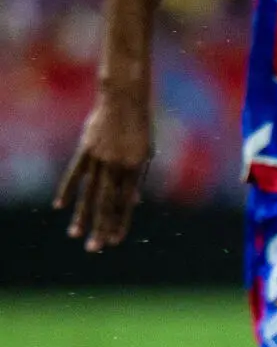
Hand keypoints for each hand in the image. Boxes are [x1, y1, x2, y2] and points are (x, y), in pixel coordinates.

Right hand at [54, 89, 152, 252]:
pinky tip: (60, 206)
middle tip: (95, 248)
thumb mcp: (146, 153)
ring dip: (82, 214)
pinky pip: (75, 173)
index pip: (126, 203)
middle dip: (101, 227)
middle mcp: (117, 165)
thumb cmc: (140, 128)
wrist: (125, 98)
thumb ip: (137, 179)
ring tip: (76, 235)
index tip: (115, 242)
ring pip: (89, 191)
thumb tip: (134, 203)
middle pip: (107, 202)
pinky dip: (67, 189)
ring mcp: (99, 157)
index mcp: (135, 167)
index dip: (120, 223)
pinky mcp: (86, 148)